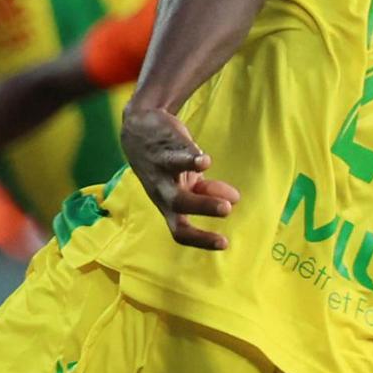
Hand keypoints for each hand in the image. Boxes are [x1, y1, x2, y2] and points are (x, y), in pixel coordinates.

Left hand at [122, 104, 237, 249]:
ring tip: (228, 195)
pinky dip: (191, 159)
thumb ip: (207, 192)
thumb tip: (234, 200)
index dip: (200, 240)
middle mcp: (162, 191)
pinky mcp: (165, 150)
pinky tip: (205, 161)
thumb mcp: (187, 181)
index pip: (180, 231)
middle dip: (204, 209)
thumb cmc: (167, 162)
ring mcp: (162, 172)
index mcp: (168, 205)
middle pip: (178, 207)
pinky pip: (177, 157)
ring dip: (200, 194)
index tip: (224, 243)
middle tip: (227, 210)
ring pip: (176, 187)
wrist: (138, 128)